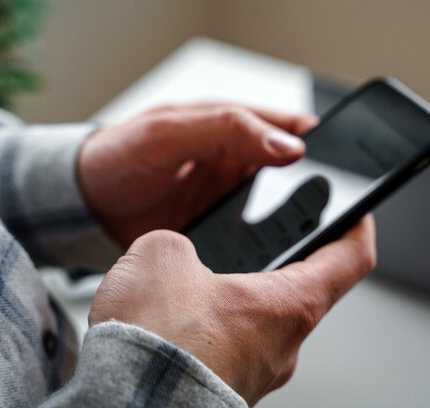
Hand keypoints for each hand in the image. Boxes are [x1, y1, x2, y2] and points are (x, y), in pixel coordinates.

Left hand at [78, 103, 315, 246]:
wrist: (85, 206)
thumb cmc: (118, 158)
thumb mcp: (168, 133)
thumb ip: (224, 130)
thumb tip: (286, 145)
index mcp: (231, 127)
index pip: (291, 129)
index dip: (321, 144)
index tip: (345, 165)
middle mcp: (237, 162)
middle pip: (294, 173)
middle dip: (315, 190)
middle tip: (333, 211)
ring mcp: (229, 198)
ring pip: (280, 209)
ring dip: (294, 222)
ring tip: (308, 239)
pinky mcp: (219, 230)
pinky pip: (256, 237)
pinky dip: (268, 246)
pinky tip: (272, 259)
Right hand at [89, 215, 375, 406]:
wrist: (125, 407)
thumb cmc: (154, 342)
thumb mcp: (163, 255)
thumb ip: (180, 243)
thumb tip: (176, 258)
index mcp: (289, 305)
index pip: (351, 260)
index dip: (356, 227)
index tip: (355, 211)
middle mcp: (284, 346)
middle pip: (303, 291)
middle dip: (277, 262)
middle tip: (256, 241)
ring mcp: (258, 374)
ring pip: (260, 322)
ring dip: (236, 298)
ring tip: (197, 283)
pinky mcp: (229, 389)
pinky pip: (231, 348)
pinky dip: (213, 328)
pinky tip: (179, 320)